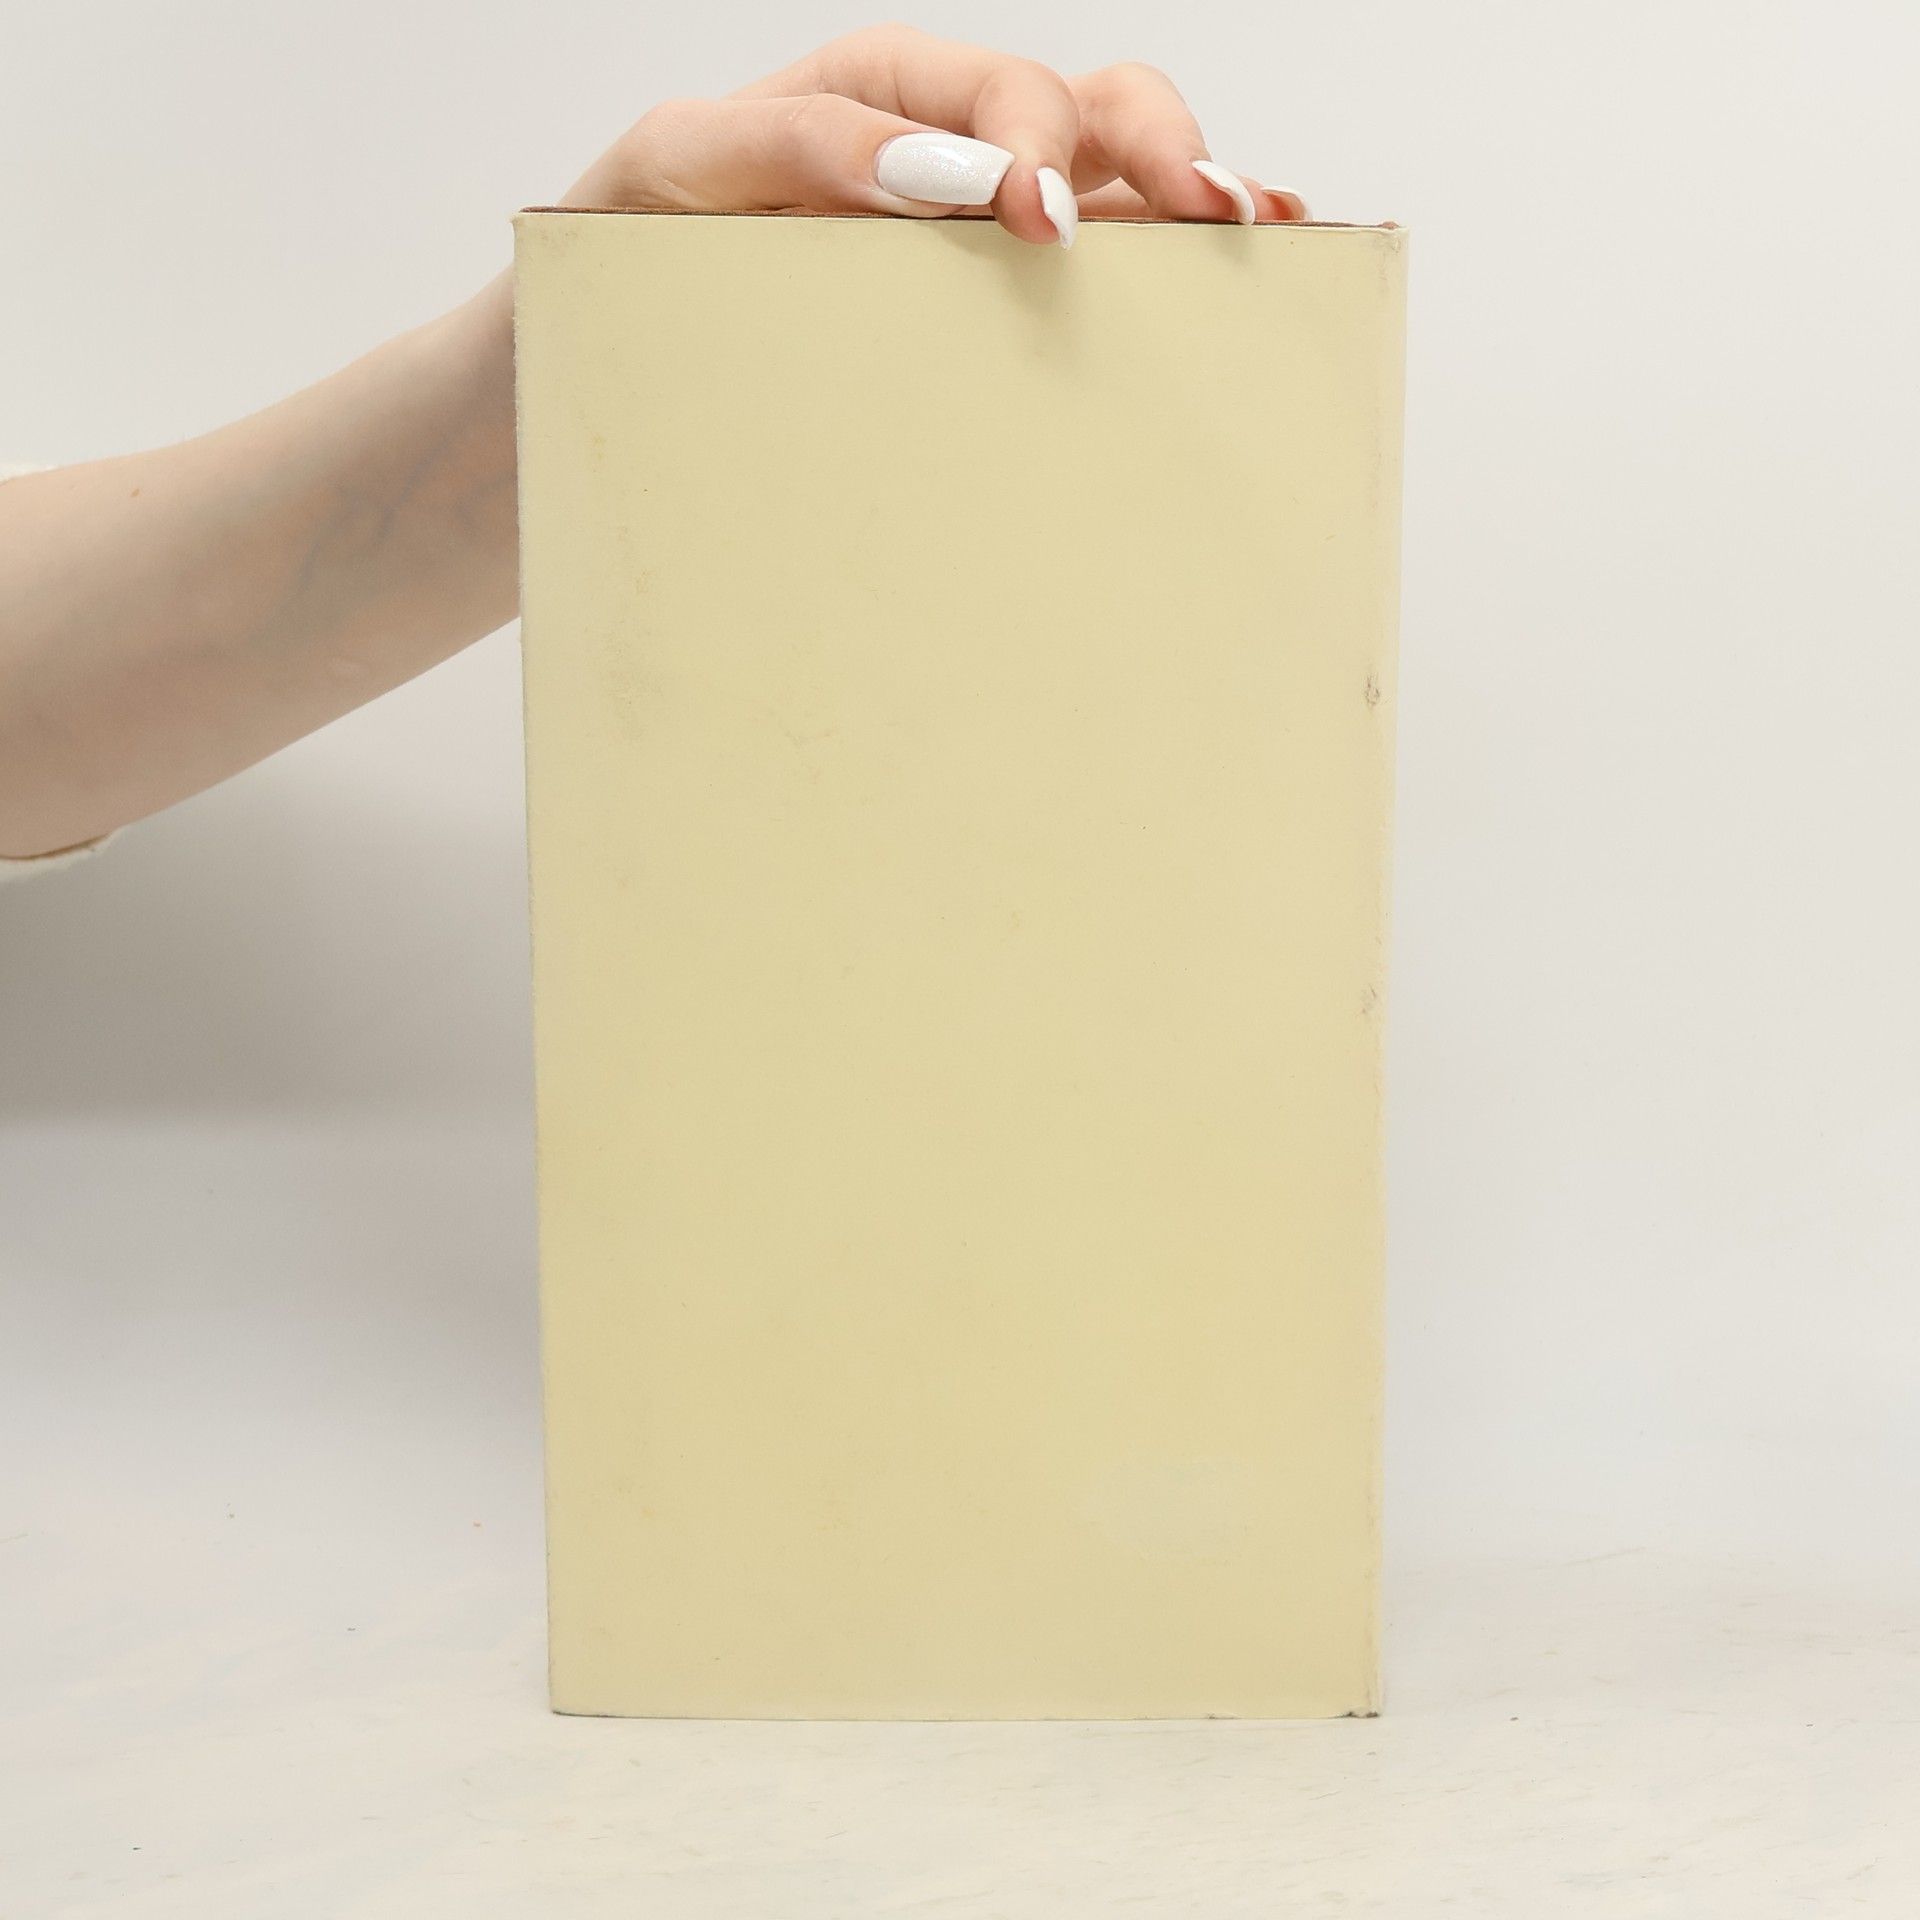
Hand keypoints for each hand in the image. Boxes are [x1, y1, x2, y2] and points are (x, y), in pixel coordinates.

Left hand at [565, 25, 1305, 249]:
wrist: (606, 366)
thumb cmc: (633, 250)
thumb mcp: (677, 170)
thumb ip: (793, 145)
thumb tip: (928, 170)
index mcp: (876, 100)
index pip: (984, 91)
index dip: (1030, 139)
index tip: (1035, 220)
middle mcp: (951, 153)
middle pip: (1087, 112)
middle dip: (1155, 149)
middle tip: (1200, 214)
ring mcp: (987, 236)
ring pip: (1122, 184)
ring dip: (1193, 196)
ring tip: (1248, 233)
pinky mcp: (1000, 316)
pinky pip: (1107, 273)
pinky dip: (1176, 266)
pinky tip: (1239, 268)